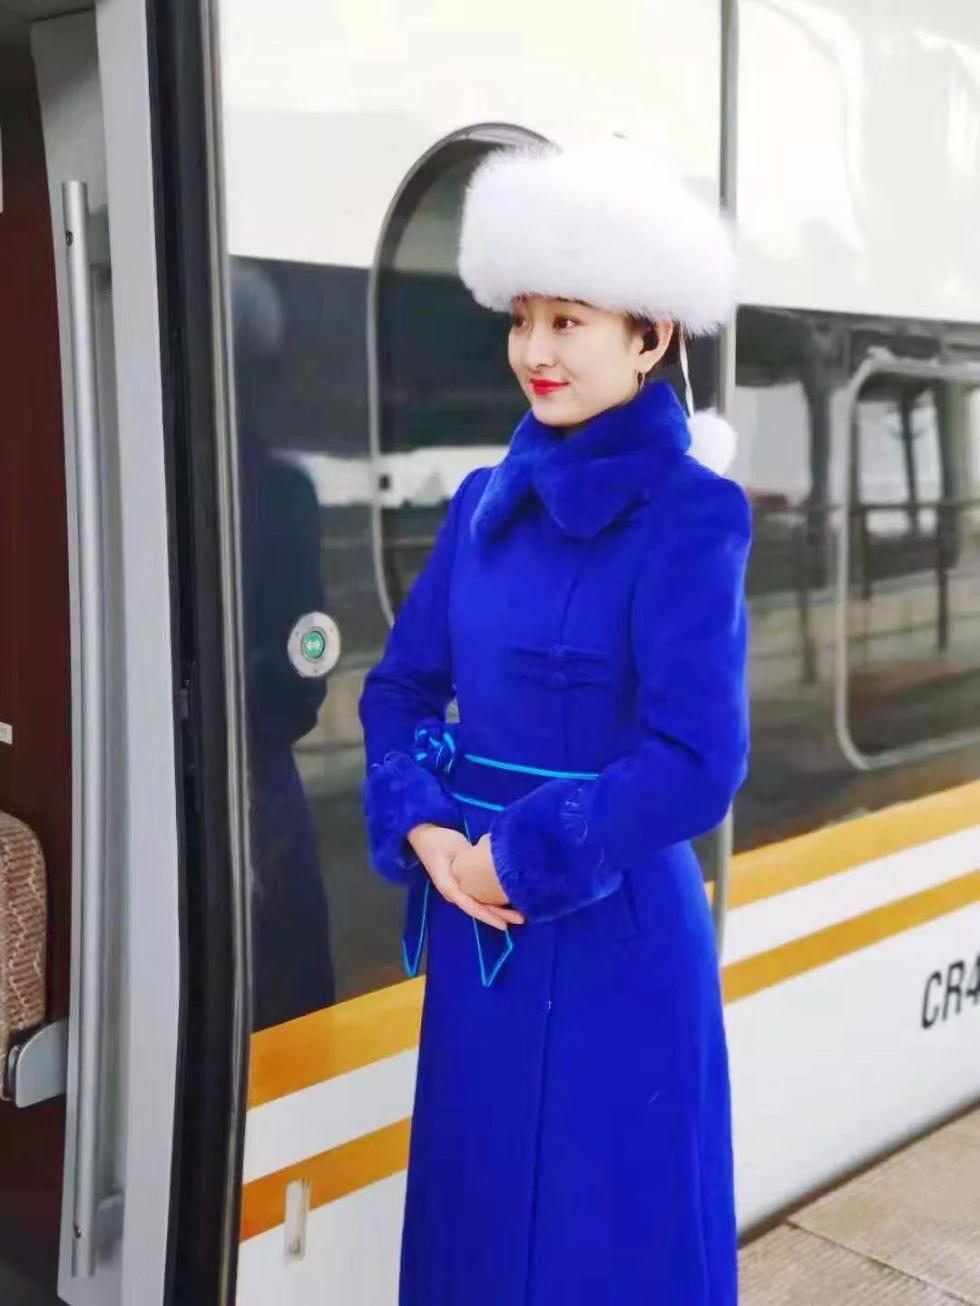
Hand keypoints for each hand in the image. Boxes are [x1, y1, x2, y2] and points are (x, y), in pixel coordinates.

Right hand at [407, 824, 523, 931]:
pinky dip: (495, 899)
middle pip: (480, 908)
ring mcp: (460, 889)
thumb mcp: (452, 850)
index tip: (504, 925)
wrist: (425, 835)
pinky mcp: (465, 883)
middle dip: (500, 915)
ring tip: (520, 914)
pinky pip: (482, 895)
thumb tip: (489, 867)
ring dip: (499, 909)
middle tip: (521, 919)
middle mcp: (456, 892)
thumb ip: (467, 860)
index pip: (471, 906)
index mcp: (450, 887)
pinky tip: (509, 899)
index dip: (487, 916)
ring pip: (482, 903)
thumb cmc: (438, 842)